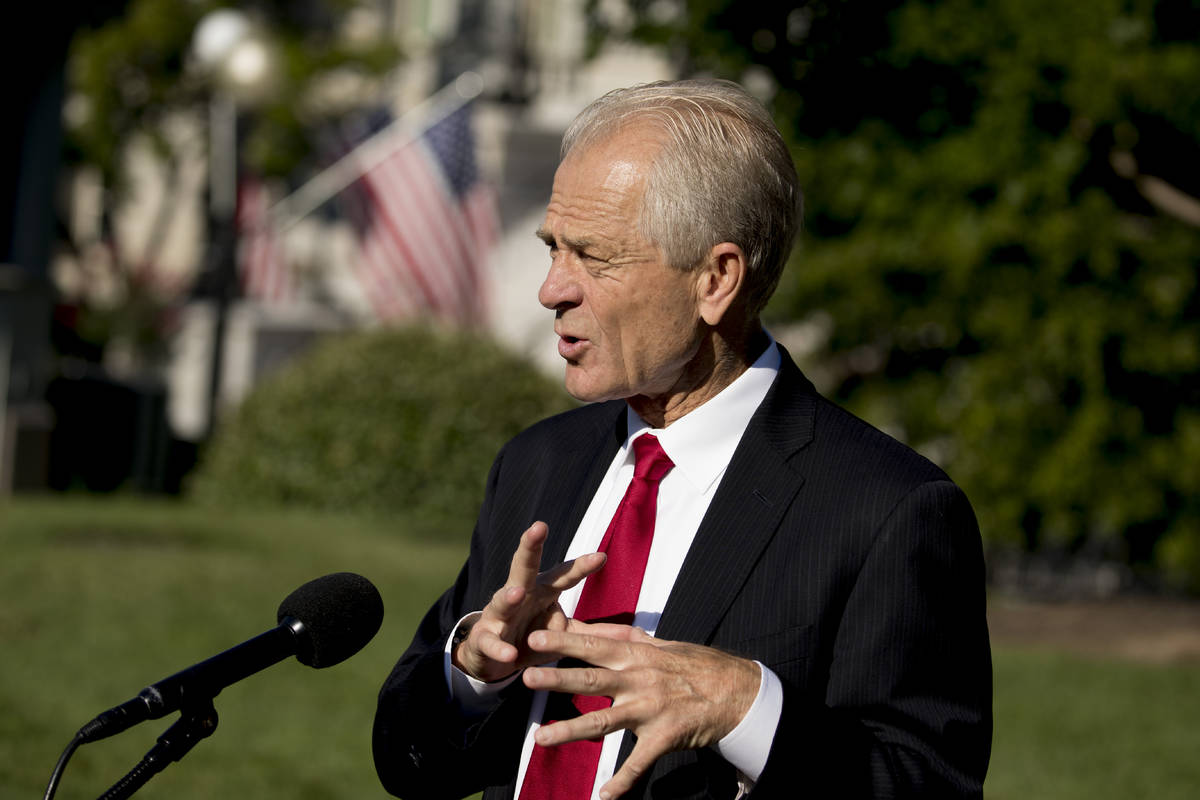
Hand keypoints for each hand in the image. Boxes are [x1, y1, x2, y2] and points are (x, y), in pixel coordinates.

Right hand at [452, 522, 605, 682]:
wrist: (493, 656)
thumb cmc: (533, 635)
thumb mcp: (565, 633)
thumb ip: (595, 633)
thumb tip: (633, 635)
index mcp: (543, 590)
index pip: (564, 574)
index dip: (582, 566)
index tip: (601, 556)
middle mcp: (520, 593)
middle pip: (525, 565)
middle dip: (531, 545)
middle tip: (539, 526)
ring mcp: (499, 613)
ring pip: (503, 599)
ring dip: (509, 597)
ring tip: (516, 593)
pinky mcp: (484, 636)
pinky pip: (491, 641)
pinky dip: (499, 648)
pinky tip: (508, 654)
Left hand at [522, 624, 760, 799]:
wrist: (736, 691)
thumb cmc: (695, 665)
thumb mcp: (660, 644)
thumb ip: (623, 639)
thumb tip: (588, 627)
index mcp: (636, 656)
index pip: (593, 646)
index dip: (563, 642)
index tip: (534, 640)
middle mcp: (639, 680)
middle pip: (591, 680)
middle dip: (558, 679)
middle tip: (527, 678)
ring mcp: (650, 710)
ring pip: (604, 722)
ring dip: (570, 730)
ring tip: (540, 737)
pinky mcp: (664, 737)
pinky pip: (638, 763)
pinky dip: (621, 781)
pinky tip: (602, 796)